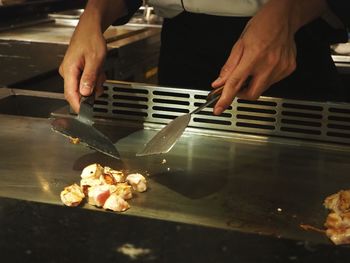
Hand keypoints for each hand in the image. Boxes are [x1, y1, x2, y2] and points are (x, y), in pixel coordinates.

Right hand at [59, 13, 106, 112]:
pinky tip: (98, 70)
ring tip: (100, 71)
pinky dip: (94, 79)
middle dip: (92, 91)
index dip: (79, 106)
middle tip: (100, 80)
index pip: (70, 95)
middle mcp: (67, 73)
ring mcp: (71, 72)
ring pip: (84, 88)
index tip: (86, 114)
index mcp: (69, 70)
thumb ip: (90, 78)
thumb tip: (86, 94)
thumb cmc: (91, 40)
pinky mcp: (76, 71)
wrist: (90, 28)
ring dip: (95, 84)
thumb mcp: (95, 60)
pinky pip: (85, 82)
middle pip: (78, 93)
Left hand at [211, 0, 317, 114]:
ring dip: (254, 84)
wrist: (284, 17)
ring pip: (263, 89)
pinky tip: (266, 65)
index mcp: (253, 57)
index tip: (219, 109)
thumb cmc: (262, 26)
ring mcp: (281, 68)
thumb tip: (219, 82)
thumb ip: (229, 67)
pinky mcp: (289, 69)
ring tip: (254, 67)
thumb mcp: (239, 44)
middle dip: (242, 93)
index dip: (225, 99)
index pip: (235, 83)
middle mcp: (269, 65)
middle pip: (252, 94)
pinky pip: (273, 82)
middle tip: (238, 84)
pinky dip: (265, 78)